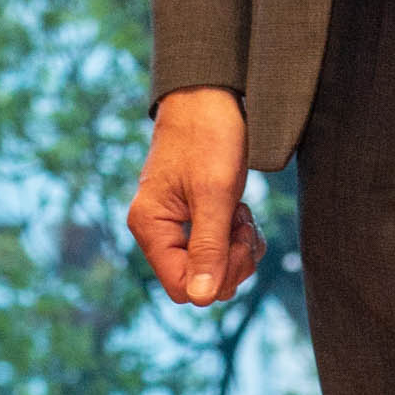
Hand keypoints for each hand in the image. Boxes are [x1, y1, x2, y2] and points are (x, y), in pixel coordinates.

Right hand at [127, 86, 263, 306]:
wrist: (208, 94)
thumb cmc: (208, 135)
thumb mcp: (215, 192)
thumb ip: (209, 247)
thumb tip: (203, 300)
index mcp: (150, 226)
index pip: (181, 286)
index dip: (216, 276)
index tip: (237, 242)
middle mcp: (156, 230)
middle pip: (198, 281)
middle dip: (230, 261)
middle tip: (244, 225)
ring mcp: (173, 224)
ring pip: (210, 267)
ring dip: (236, 248)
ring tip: (243, 213)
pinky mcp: (190, 216)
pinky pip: (215, 247)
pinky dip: (235, 236)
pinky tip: (240, 210)